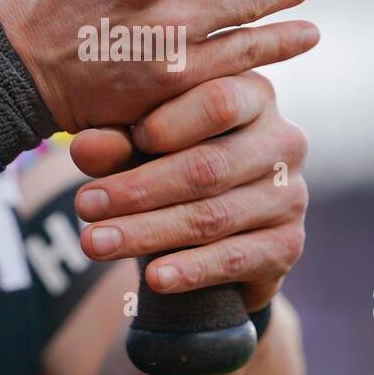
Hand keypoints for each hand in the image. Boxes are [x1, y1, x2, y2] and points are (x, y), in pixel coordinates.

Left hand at [67, 71, 309, 310]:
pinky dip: (190, 270)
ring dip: (148, 233)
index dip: (165, 123)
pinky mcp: (288, 246)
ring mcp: (291, 196)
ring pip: (213, 216)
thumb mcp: (143, 148)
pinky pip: (234, 259)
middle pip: (209, 165)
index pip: (219, 101)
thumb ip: (119, 142)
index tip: (109, 145)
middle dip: (138, 190)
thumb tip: (82, 147)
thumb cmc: (174, 165)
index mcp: (254, 95)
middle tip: (83, 206)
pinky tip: (153, 279)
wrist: (214, 234)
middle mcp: (283, 141)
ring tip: (94, 244)